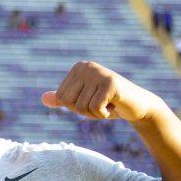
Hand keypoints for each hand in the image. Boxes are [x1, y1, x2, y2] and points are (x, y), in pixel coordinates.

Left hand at [41, 61, 166, 122]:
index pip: (61, 97)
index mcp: (78, 67)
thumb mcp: (83, 101)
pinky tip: (114, 106)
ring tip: (108, 103)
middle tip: (100, 104)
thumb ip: (63, 99)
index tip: (92, 100)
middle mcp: (87, 66)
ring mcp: (99, 73)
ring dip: (95, 113)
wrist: (137, 106)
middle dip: (83, 111)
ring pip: (81, 107)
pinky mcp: (111, 83)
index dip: (75, 106)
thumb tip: (43, 99)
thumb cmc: (109, 103)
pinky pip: (95, 108)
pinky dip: (104, 114)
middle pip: (68, 101)